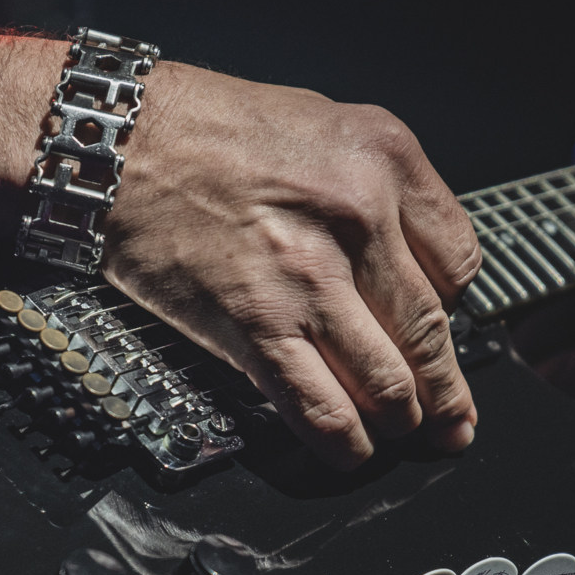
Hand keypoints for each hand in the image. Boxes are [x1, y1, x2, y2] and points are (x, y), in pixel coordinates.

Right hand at [103, 66, 480, 469]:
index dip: (453, 310)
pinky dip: (346, 443)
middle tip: (450, 420)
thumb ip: (376, 189)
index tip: (439, 331)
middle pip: (431, 332)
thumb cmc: (204, 130)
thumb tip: (403, 265)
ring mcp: (307, 278)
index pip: (458, 263)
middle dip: (445, 391)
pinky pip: (321, 407)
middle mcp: (358, 217)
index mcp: (384, 160)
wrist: (116, 146)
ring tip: (399, 434)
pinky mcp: (255, 325)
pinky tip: (352, 450)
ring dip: (401, 422)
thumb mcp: (322, 124)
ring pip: (387, 381)